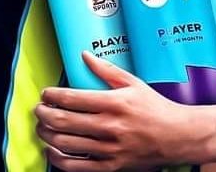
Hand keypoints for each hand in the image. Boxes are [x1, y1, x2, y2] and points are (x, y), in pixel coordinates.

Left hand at [35, 51, 215, 170]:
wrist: (177, 137)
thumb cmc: (154, 107)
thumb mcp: (132, 82)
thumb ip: (105, 69)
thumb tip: (84, 55)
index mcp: (113, 103)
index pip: (72, 98)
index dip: (52, 95)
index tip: (45, 93)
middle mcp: (109, 126)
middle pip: (64, 121)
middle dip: (44, 114)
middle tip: (38, 109)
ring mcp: (109, 149)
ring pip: (67, 143)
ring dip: (47, 134)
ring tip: (41, 126)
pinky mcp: (111, 167)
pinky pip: (77, 167)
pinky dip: (58, 159)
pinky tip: (52, 149)